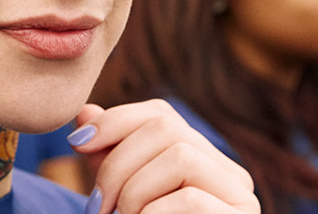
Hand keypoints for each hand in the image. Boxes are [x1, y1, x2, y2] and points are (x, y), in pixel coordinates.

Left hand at [67, 100, 258, 213]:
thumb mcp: (120, 200)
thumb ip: (108, 159)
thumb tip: (85, 113)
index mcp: (204, 162)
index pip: (162, 115)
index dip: (116, 121)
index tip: (76, 144)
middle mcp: (230, 175)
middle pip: (166, 129)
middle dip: (117, 163)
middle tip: (97, 207)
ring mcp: (241, 200)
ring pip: (179, 156)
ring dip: (134, 191)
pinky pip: (189, 200)